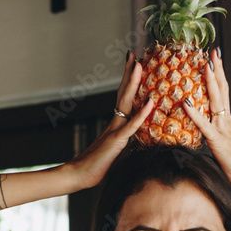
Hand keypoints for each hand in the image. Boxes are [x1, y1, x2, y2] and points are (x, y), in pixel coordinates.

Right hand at [67, 52, 152, 189]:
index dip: (130, 82)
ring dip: (134, 83)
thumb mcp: (118, 153)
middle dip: (130, 73)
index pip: (125, 98)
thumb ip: (129, 145)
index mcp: (116, 124)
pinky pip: (131, 126)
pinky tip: (151, 103)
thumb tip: (141, 142)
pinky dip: (141, 114)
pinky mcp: (116, 141)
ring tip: (140, 64)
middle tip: (135, 55)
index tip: (135, 65)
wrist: (79, 175)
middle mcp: (115, 122)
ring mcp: (115, 130)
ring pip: (126, 102)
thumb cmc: (97, 167)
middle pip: (124, 93)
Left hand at [182, 48, 230, 194]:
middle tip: (212, 51)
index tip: (214, 59)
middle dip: (216, 69)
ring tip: (204, 64)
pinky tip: (185, 101)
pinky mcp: (217, 141)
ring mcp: (223, 129)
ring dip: (209, 81)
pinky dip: (194, 112)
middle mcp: (226, 120)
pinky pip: (204, 124)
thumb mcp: (224, 146)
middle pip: (221, 90)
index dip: (219, 75)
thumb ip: (216, 136)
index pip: (223, 92)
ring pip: (215, 100)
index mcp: (227, 121)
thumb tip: (206, 132)